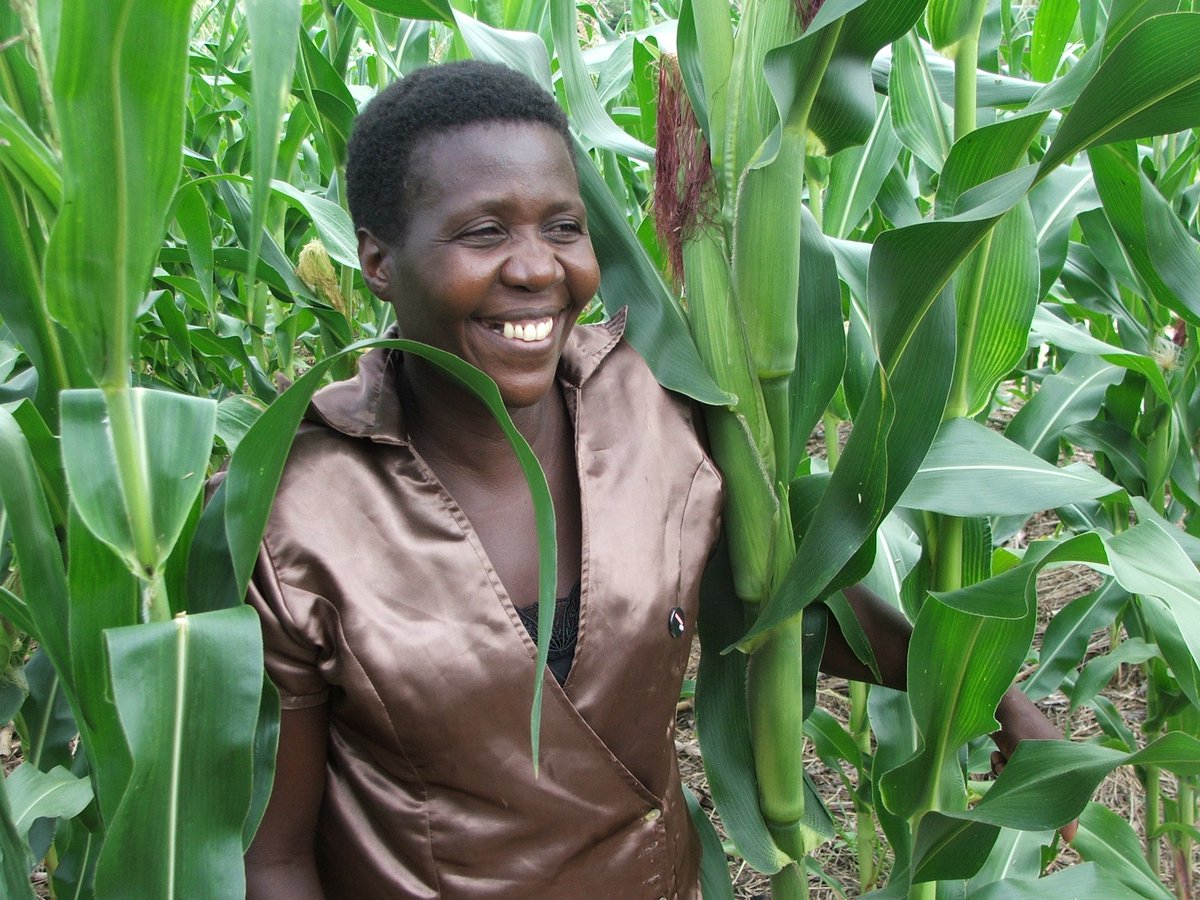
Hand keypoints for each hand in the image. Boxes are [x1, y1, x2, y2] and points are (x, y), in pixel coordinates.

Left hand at [991, 687, 1077, 842]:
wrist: (999, 702)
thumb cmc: (1022, 728)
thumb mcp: (1039, 763)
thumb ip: (1054, 799)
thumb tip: (1070, 838)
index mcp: (1069, 762)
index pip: (1069, 797)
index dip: (1056, 810)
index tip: (1041, 820)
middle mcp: (1054, 758)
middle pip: (1039, 790)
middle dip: (1023, 787)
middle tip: (1013, 772)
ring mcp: (1034, 753)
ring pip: (1020, 780)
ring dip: (1007, 775)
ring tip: (1002, 760)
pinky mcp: (1016, 748)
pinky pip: (1009, 768)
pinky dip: (1000, 764)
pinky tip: (996, 754)